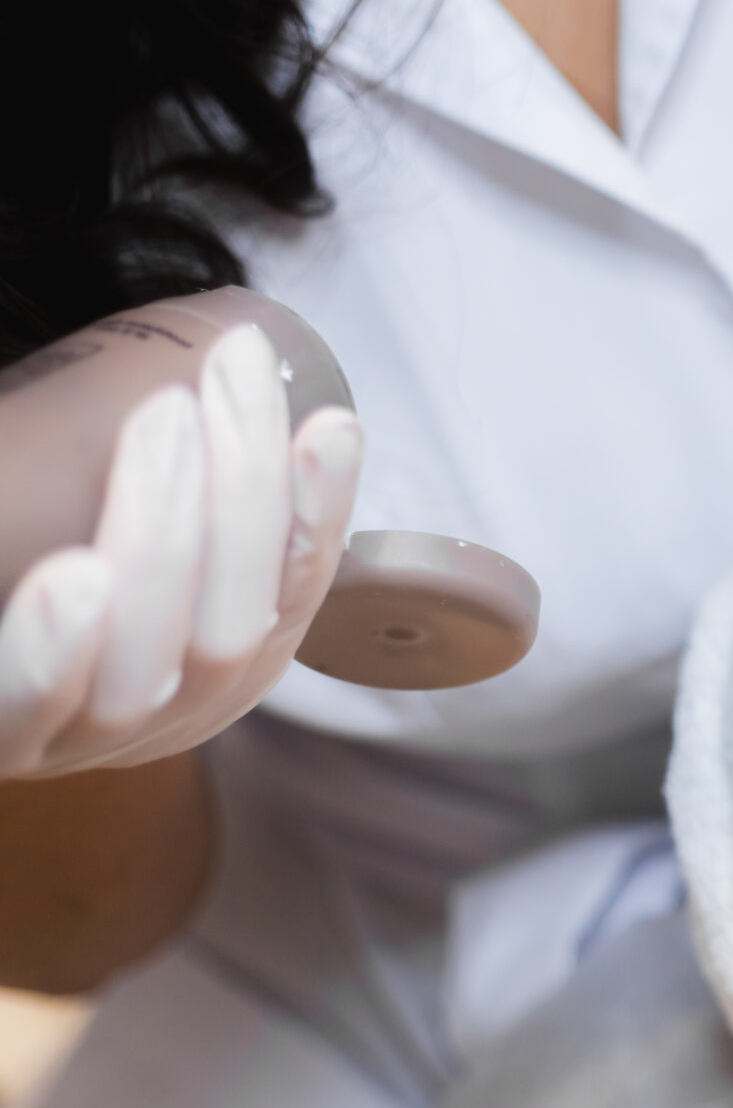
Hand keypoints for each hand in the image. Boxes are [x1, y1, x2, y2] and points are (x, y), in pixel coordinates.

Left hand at [0, 325, 362, 780]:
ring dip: (167, 532)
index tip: (328, 422)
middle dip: (244, 492)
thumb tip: (237, 364)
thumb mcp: (130, 527)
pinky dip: (59, 647)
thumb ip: (180, 485)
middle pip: (234, 624)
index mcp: (218, 665)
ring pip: (150, 658)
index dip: (320, 510)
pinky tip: (76, 578)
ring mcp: (79, 743)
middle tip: (224, 377)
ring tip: (164, 419)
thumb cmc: (36, 584)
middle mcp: (166, 713)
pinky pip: (30, 712)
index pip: (291, 592)